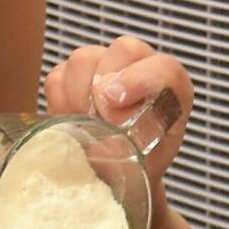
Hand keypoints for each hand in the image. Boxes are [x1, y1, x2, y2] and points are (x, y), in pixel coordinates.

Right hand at [43, 36, 193, 187]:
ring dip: (79, 98)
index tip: (118, 114)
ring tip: (87, 128)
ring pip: (85, 60)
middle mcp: (141, 68)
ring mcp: (105, 66)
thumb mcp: (149, 163)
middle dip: (105, 88)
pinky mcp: (72, 75)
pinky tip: (72, 123)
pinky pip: (58, 76)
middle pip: (123, 50)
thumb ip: (138, 141)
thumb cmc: (138, 167)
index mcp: (170, 89)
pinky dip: (60, 103)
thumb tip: (110, 130)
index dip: (141, 82)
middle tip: (100, 123)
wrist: (114, 178)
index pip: (165, 68)